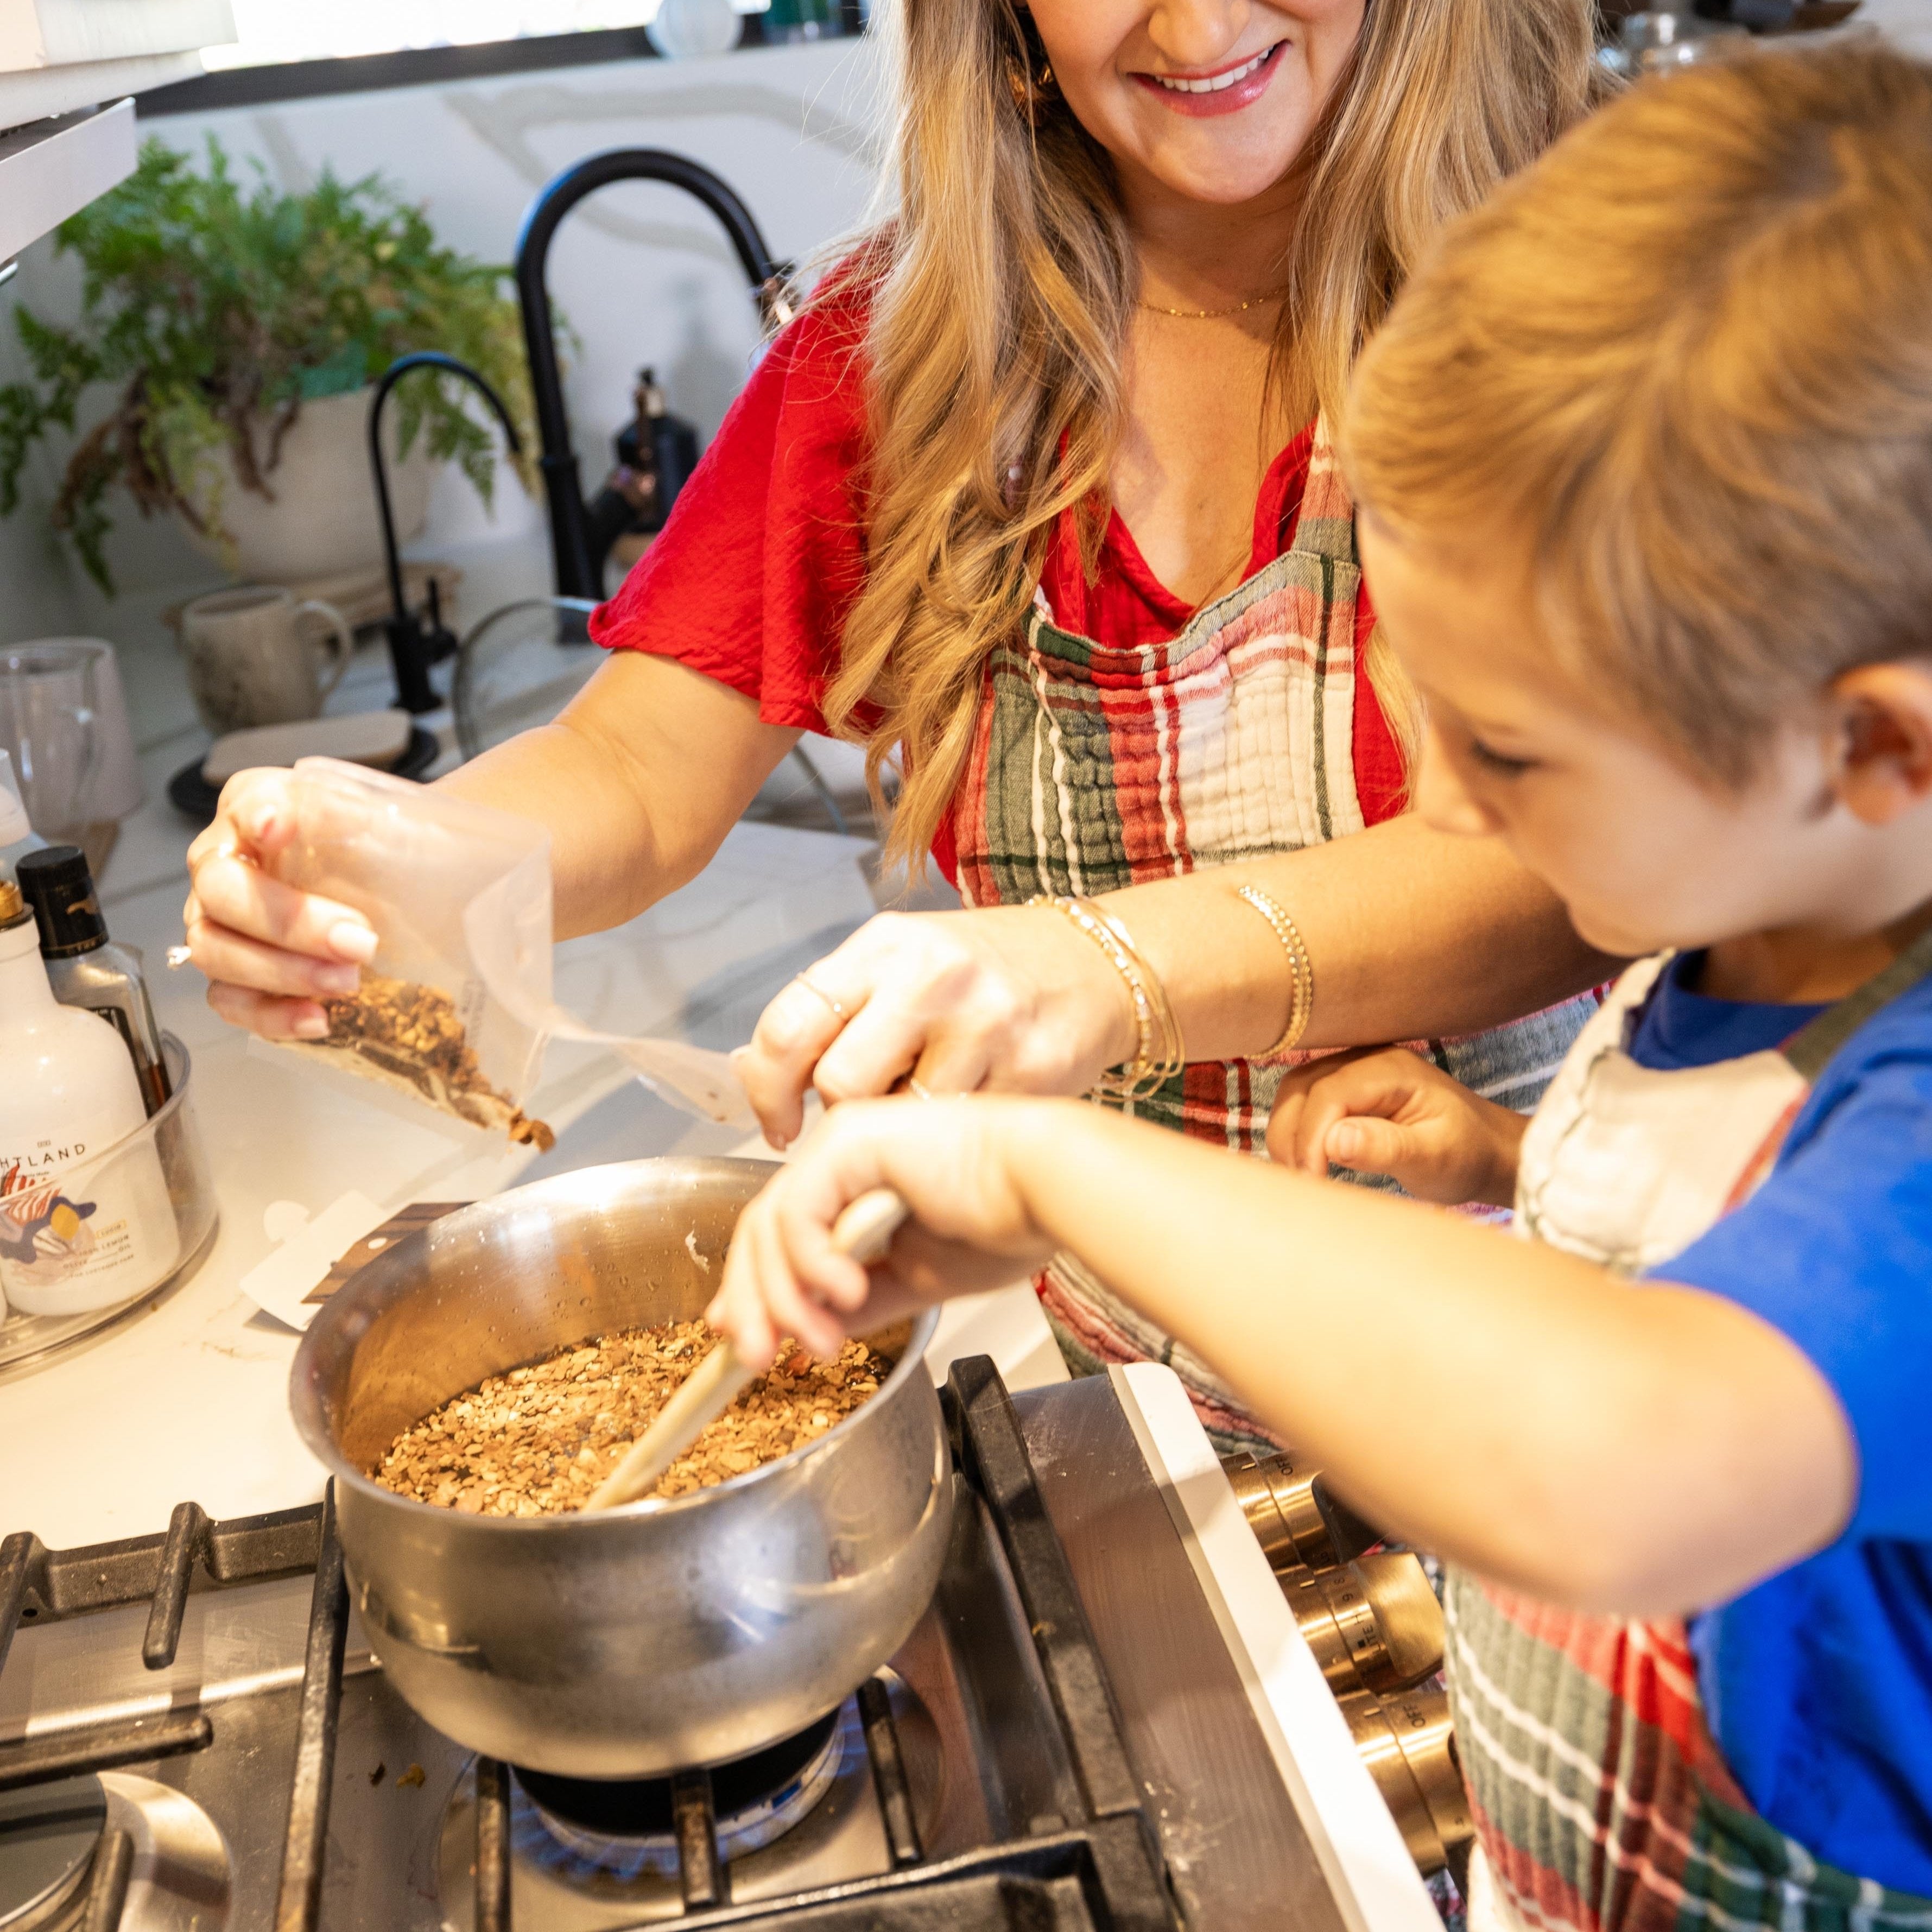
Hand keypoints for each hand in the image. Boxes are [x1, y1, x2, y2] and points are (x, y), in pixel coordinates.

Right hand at [182, 768, 377, 1039]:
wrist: (393, 892)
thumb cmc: (385, 852)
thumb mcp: (394, 827)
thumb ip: (381, 819)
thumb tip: (395, 817)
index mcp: (259, 806)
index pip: (246, 803)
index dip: (260, 816)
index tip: (280, 826)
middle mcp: (223, 860)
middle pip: (221, 890)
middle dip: (289, 920)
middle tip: (360, 942)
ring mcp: (217, 920)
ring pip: (214, 949)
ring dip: (281, 971)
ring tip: (348, 984)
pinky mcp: (231, 974)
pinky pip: (229, 1001)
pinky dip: (270, 1015)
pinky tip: (319, 1019)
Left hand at [707, 1095, 1062, 1367]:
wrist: (1046, 1191)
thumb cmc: (1005, 1220)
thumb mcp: (917, 1280)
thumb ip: (862, 1299)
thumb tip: (812, 1329)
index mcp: (854, 1182)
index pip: (780, 1235)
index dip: (753, 1290)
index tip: (741, 1340)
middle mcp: (839, 1157)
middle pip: (761, 1231)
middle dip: (753, 1304)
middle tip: (758, 1358)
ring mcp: (840, 1145)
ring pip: (771, 1225)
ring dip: (783, 1296)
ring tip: (819, 1340)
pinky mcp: (849, 1142)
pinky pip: (800, 1210)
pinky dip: (809, 1261)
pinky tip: (844, 1290)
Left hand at [732, 907, 1137, 1147]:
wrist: (1098, 965)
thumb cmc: (984, 970)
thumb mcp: (900, 962)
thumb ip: (832, 1009)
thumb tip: (753, 1072)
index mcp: (884, 946)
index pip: (788, 1026)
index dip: (767, 1091)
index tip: (778, 1122)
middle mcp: (932, 978)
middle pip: (840, 1083)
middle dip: (842, 1113)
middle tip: (862, 1114)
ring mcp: (985, 1025)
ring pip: (901, 1119)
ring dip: (901, 1130)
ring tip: (924, 1107)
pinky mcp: (1029, 1071)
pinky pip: (959, 1132)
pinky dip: (952, 1136)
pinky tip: (969, 1110)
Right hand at [1266, 1046, 1526, 1207]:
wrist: (1487, 1149)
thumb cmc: (1467, 1155)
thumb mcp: (1434, 1158)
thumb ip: (1386, 1147)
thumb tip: (1333, 1140)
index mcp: (1391, 1070)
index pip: (1329, 1093)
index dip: (1311, 1136)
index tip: (1312, 1180)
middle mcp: (1367, 1059)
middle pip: (1301, 1086)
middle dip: (1291, 1135)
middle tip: (1301, 1182)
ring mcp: (1354, 1070)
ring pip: (1296, 1091)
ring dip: (1288, 1132)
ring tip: (1299, 1174)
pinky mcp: (1348, 1087)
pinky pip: (1307, 1100)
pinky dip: (1297, 1129)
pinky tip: (1306, 1161)